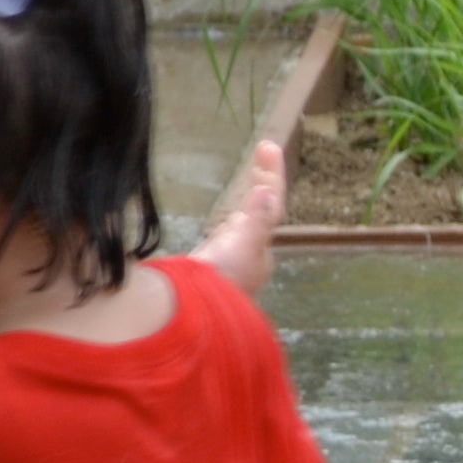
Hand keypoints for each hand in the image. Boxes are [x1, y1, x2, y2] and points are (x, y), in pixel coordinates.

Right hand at [199, 136, 288, 290]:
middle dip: (264, 183)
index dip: (271, 175)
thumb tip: (267, 192)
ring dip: (251, 200)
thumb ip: (255, 221)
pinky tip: (229, 223)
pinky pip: (228, 235)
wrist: (191, 317)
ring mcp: (231, 262)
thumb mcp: (240, 249)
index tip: (268, 146)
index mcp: (258, 247)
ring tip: (255, 179)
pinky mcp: (211, 268)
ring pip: (246, 223)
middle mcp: (249, 254)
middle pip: (262, 211)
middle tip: (264, 152)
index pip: (271, 205)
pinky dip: (232, 220)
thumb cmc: (219, 283)